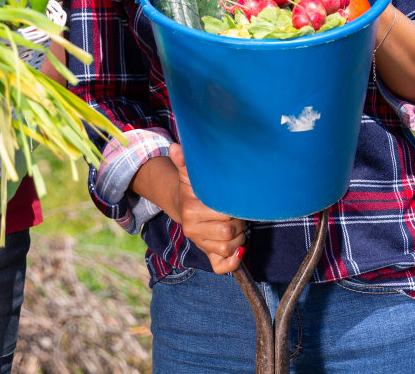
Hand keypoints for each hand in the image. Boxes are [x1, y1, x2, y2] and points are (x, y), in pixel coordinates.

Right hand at [169, 144, 246, 273]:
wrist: (184, 204)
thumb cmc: (194, 188)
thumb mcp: (190, 174)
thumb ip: (185, 162)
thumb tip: (175, 147)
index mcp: (192, 210)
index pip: (224, 216)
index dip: (235, 209)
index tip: (234, 202)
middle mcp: (193, 229)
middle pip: (228, 233)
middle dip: (239, 223)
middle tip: (237, 213)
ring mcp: (200, 243)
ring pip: (228, 248)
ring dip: (239, 238)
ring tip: (238, 225)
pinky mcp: (207, 255)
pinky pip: (221, 267)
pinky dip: (233, 263)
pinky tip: (239, 252)